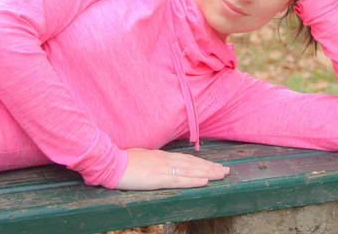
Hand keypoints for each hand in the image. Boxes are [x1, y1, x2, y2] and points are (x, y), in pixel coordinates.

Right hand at [114, 148, 230, 189]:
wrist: (110, 162)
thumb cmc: (122, 161)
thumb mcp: (141, 157)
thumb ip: (153, 161)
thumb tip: (159, 164)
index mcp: (162, 156)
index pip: (187, 160)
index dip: (202, 163)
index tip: (215, 165)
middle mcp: (166, 160)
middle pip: (193, 164)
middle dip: (211, 167)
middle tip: (227, 170)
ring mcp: (163, 169)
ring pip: (191, 171)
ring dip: (208, 173)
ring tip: (222, 175)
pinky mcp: (158, 179)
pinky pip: (180, 180)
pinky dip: (194, 181)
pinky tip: (205, 181)